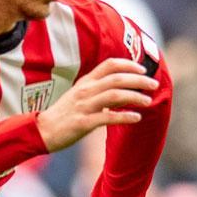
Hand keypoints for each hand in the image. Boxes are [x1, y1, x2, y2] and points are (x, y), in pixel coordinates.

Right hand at [35, 58, 157, 152]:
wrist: (43, 131)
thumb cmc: (65, 115)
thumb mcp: (81, 97)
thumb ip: (102, 92)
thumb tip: (126, 92)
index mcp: (86, 82)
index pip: (109, 65)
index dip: (128, 65)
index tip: (143, 70)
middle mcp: (86, 91)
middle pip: (116, 79)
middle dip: (138, 80)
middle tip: (154, 84)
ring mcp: (84, 106)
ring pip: (114, 95)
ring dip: (134, 96)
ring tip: (148, 101)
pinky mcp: (84, 123)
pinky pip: (108, 118)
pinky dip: (124, 117)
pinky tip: (136, 118)